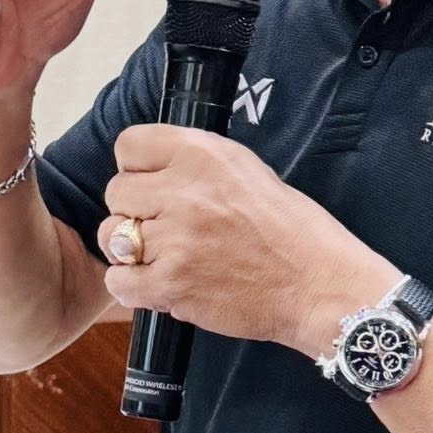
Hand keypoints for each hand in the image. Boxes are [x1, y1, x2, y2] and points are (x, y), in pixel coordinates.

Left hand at [99, 125, 394, 354]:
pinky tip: (161, 283)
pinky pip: (119, 281)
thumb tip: (154, 170)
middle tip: (166, 227)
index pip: (129, 145)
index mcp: (204, 155)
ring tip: (164, 257)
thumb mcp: (249, 171)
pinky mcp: (171, 283)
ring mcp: (175, 239)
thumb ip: (197, 164)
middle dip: (135, 211)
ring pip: (112, 237)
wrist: (320, 286)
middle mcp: (185, 192)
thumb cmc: (294, 233)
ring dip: (131, 250)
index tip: (154, 185)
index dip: (138, 168)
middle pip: (116, 192)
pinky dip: (134, 286)